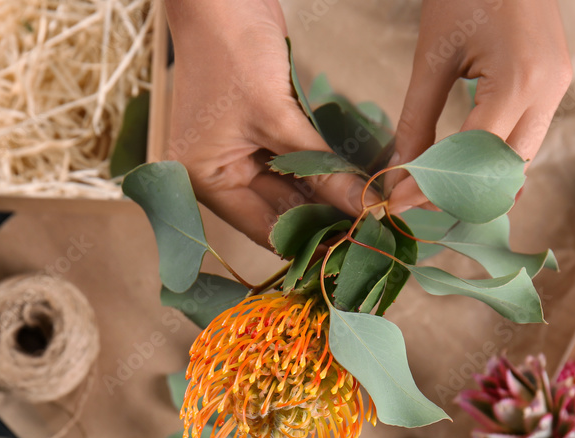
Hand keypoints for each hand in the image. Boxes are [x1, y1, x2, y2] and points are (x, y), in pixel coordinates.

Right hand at [165, 0, 376, 247]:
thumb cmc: (234, 52)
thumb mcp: (278, 117)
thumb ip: (319, 168)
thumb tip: (362, 208)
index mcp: (205, 181)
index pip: (263, 227)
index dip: (308, 241)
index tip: (352, 249)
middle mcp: (217, 175)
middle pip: (277, 212)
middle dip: (322, 220)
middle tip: (369, 233)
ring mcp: (237, 154)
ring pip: (290, 190)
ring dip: (326, 197)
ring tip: (367, 213)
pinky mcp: (258, 134)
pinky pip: (293, 165)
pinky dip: (319, 171)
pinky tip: (352, 184)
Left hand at [386, 0, 571, 212]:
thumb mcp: (432, 56)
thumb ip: (417, 119)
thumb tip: (402, 170)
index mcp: (519, 82)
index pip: (473, 158)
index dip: (434, 185)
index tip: (397, 201)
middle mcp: (548, 91)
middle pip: (505, 170)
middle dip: (461, 192)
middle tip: (414, 199)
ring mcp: (558, 87)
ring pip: (520, 158)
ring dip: (480, 179)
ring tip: (433, 187)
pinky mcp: (556, 81)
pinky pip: (527, 135)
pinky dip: (495, 157)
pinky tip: (464, 167)